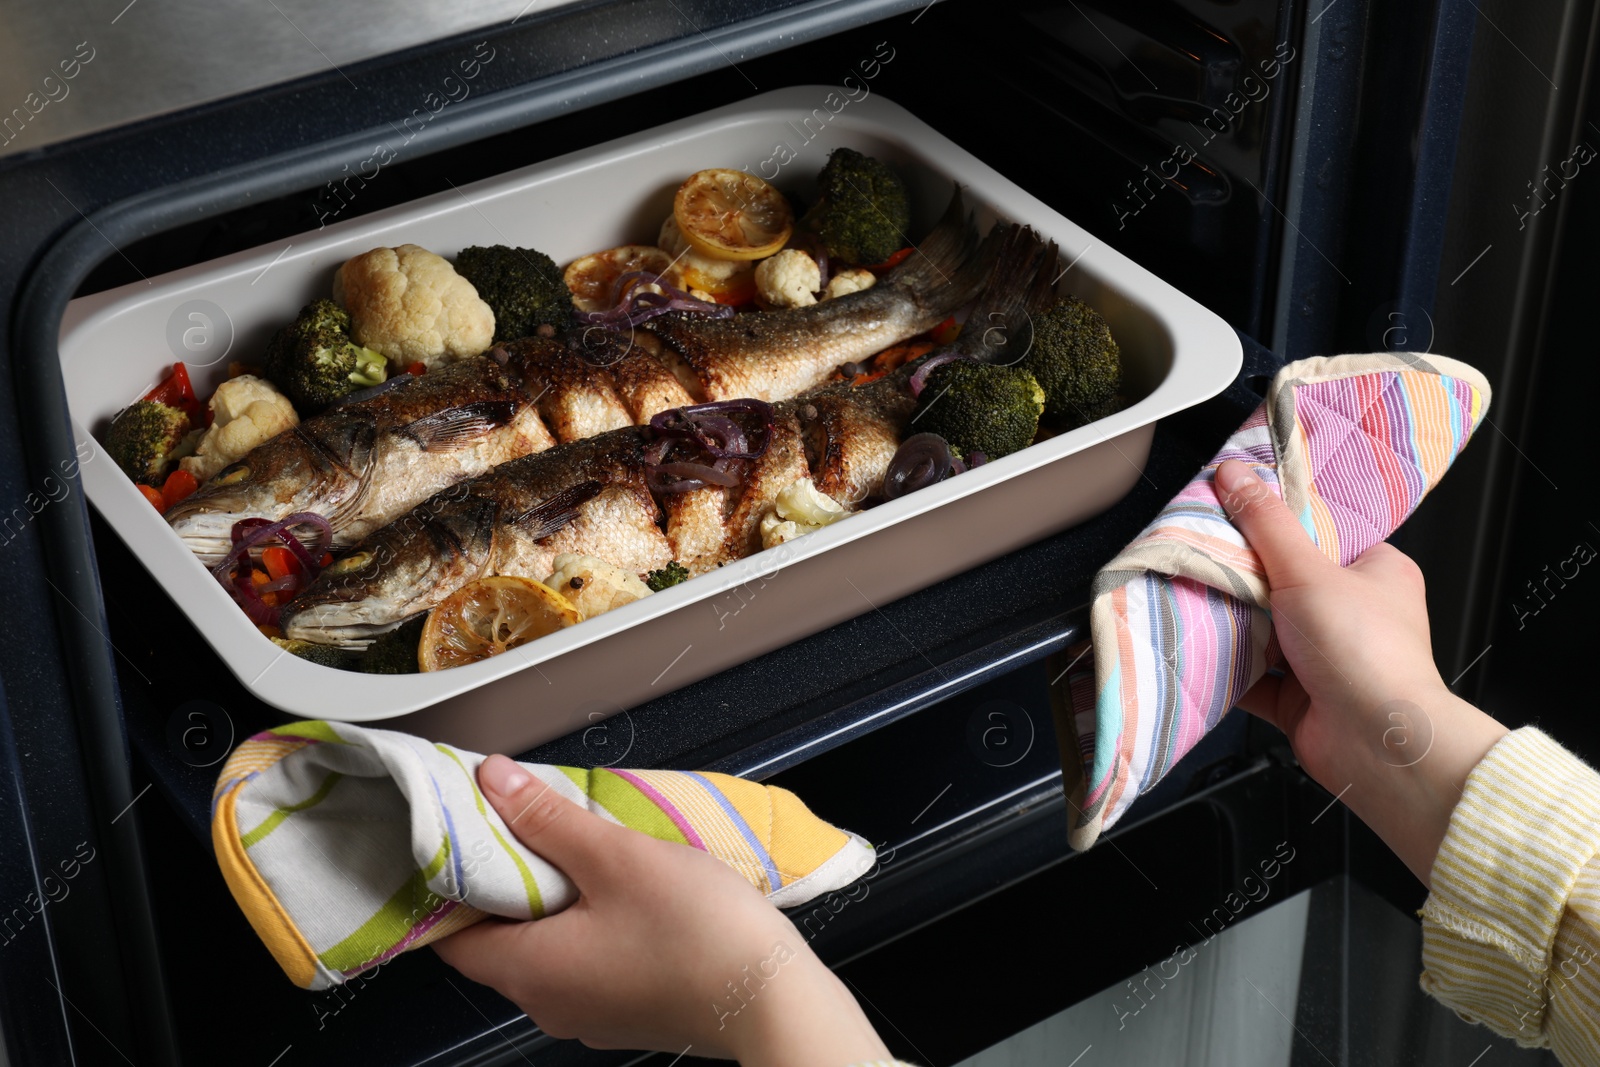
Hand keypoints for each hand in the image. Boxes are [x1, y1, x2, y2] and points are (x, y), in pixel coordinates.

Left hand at [431, 755, 890, 1065]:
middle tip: (529, 826)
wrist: (773, 999)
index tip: (466, 835)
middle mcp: (548, 1003)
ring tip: (585, 851)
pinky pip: (587, 964)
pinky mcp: (628, 1011)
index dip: (451, 881)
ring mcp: (590, 1014)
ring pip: (547, 949)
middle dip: (510, 881)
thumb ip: (547, 818)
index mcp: (529, 970)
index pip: (450, 932)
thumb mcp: (616, 857)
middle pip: (499, 938)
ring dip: (555, 902)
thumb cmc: (698, 934)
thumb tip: (494, 782)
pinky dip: (591, 926)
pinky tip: (625, 893)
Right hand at [1215, 459, 1506, 885]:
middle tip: (1205, 556)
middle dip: (1244, 577)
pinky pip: (1251, 674)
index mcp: (1376, 572)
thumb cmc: (1368, 654)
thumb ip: (1266, 523)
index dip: (1276, 522)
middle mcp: (1354, 614)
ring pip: (1264, 628)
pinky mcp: (1299, 697)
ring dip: (1232, 622)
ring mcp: (1325, 657)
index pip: (1319, 533)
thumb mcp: (1309, 571)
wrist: (1377, 745)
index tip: (1234, 512)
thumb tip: (1234, 474)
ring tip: (1193, 597)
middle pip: (1283, 581)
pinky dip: (1226, 666)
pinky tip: (1198, 649)